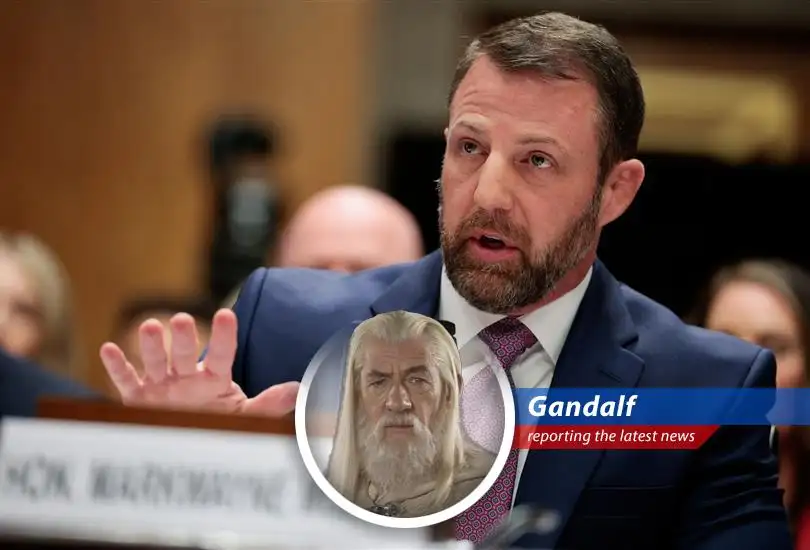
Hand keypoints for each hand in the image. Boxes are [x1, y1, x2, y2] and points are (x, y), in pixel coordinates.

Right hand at [100, 309, 297, 415]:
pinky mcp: (138, 397)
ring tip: (149, 326)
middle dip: (183, 337)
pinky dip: (117, 366)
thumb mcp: (245, 416)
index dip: (223, 336)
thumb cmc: (218, 423)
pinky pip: (126, 380)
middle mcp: (187, 375)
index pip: (222, 353)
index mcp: (215, 377)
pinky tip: (108, 348)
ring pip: (155, 361)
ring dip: (151, 345)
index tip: (226, 314)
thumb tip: (299, 390)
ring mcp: (161, 384)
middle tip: (182, 319)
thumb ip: (269, 403)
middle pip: (185, 353)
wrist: (189, 443)